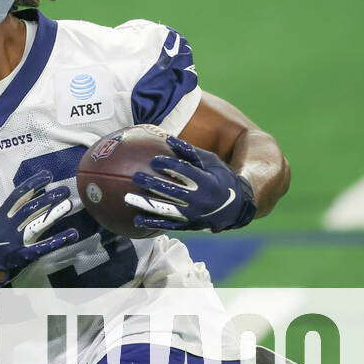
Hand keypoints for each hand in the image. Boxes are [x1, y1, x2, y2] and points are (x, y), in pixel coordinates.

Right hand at [0, 170, 78, 290]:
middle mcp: (8, 226)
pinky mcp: (23, 256)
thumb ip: (10, 212)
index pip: (18, 195)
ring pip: (38, 224)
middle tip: (64, 190)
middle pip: (31, 208)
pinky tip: (72, 234)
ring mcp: (16, 241)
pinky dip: (59, 240)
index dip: (33, 184)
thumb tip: (30, 196)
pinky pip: (43, 247)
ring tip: (69, 204)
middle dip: (49, 198)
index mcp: (1, 215)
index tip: (47, 175)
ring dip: (55, 214)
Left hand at [125, 136, 256, 232]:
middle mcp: (200, 200)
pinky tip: (136, 219)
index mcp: (207, 182)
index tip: (154, 160)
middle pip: (172, 191)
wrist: (235, 207)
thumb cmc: (220, 177)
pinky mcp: (189, 225)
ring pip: (166, 210)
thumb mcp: (210, 161)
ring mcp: (193, 215)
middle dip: (153, 183)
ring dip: (146, 204)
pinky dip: (152, 222)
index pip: (185, 172)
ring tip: (128, 198)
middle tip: (136, 176)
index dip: (169, 166)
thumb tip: (167, 137)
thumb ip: (189, 152)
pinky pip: (168, 225)